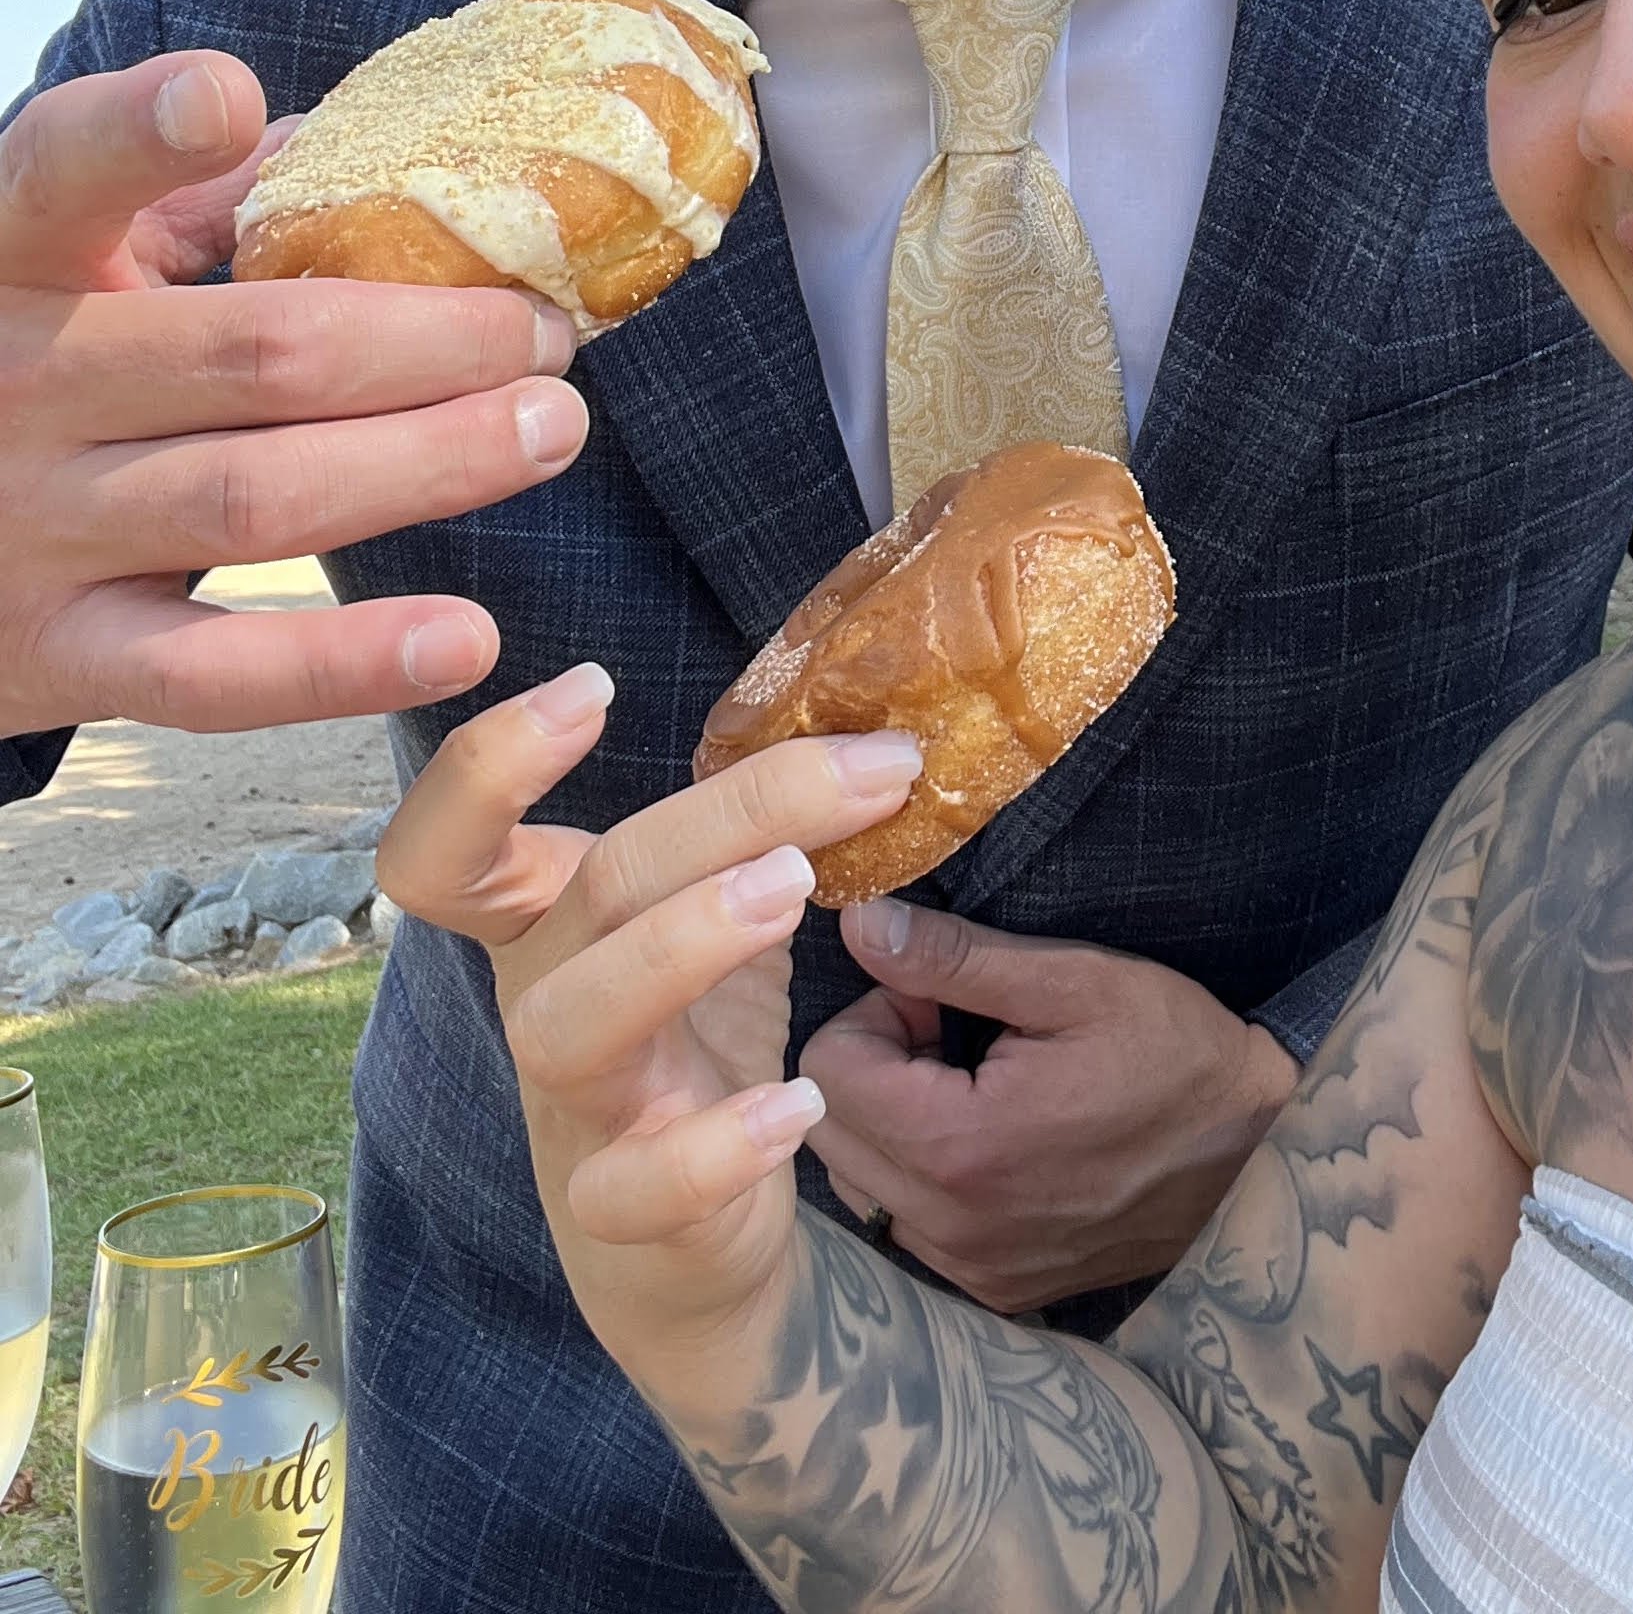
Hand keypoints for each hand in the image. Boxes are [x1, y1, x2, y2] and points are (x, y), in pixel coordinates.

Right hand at [0, 52, 592, 736]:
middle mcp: (14, 384)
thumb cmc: (33, 360)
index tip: (222, 97)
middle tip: (548, 331)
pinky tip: (465, 641)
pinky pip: (214, 671)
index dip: (138, 133)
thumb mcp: (74, 256)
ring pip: (259, 496)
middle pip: (253, 352)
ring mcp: (32, 525)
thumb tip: (376, 141)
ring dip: (431, 463)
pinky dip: (346, 662)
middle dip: (431, 339)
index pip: (61, 172)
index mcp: (14, 255)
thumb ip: (195, 192)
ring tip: (549, 430)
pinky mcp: (61, 653)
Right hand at [376, 670, 924, 1411]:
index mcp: (547, 926)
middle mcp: (543, 1005)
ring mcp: (575, 1115)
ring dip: (683, 946)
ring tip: (794, 893)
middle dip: (716, 818)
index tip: (591, 684)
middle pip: (586, 894)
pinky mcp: (624, 1220)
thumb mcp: (711, 927)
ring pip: (573, 1025)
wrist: (692, 1260)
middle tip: (852, 777)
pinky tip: (799, 1104)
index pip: (449, 845)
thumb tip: (871, 731)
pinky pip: (641, 1188)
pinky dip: (719, 1142)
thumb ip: (754, 834)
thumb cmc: (693, 1056)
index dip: (486, 767)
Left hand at [803, 904, 1300, 1313]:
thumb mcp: (1074, 980)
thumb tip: (859, 924)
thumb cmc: (1173, 1052)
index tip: (939, 1002)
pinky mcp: (996, 1290)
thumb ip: (953, 957)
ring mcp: (973, 1270)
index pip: (826, 1069)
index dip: (875, 1014)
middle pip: (827, 1132)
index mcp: (960, 1146)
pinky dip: (924, 1176)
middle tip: (951, 1038)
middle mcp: (950, 1228)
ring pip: (859, 1184)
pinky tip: (992, 1141)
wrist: (1257, 1155)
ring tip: (974, 1087)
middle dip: (874, 1069)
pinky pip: (907, 1226)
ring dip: (894, 1124)